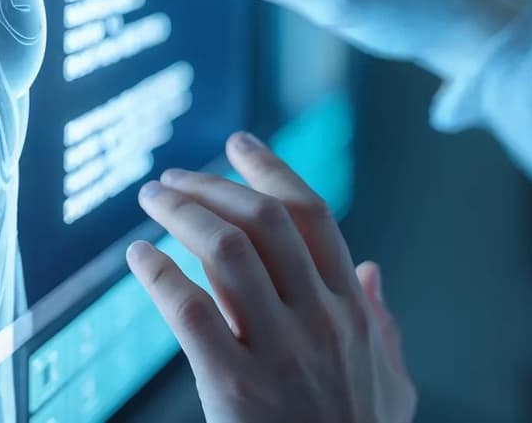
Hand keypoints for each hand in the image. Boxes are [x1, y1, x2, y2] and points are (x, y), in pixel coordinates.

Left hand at [128, 132, 415, 422]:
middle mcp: (319, 320)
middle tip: (173, 177)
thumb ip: (383, 325)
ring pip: (228, 251)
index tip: (239, 144)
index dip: (273, 171)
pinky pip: (190, 311)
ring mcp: (278, 351)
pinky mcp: (235, 387)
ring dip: (182, 215)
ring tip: (152, 203)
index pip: (313, 217)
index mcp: (353, 313)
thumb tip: (373, 270)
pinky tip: (139, 259)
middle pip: (265, 221)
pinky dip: (159, 274)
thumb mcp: (392, 386)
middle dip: (213, 185)